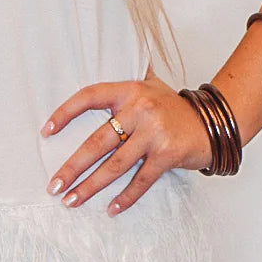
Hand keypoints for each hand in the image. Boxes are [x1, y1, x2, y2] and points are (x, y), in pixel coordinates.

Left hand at [41, 74, 212, 214]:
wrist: (214, 123)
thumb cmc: (175, 107)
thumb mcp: (152, 84)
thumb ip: (128, 78)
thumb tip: (108, 53)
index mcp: (130, 90)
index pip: (89, 97)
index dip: (65, 113)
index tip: (46, 131)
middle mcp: (140, 110)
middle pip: (97, 142)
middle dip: (73, 167)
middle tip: (54, 186)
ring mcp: (154, 134)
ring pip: (115, 165)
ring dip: (91, 186)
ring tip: (71, 200)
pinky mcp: (168, 155)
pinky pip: (141, 180)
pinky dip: (126, 197)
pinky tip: (111, 209)